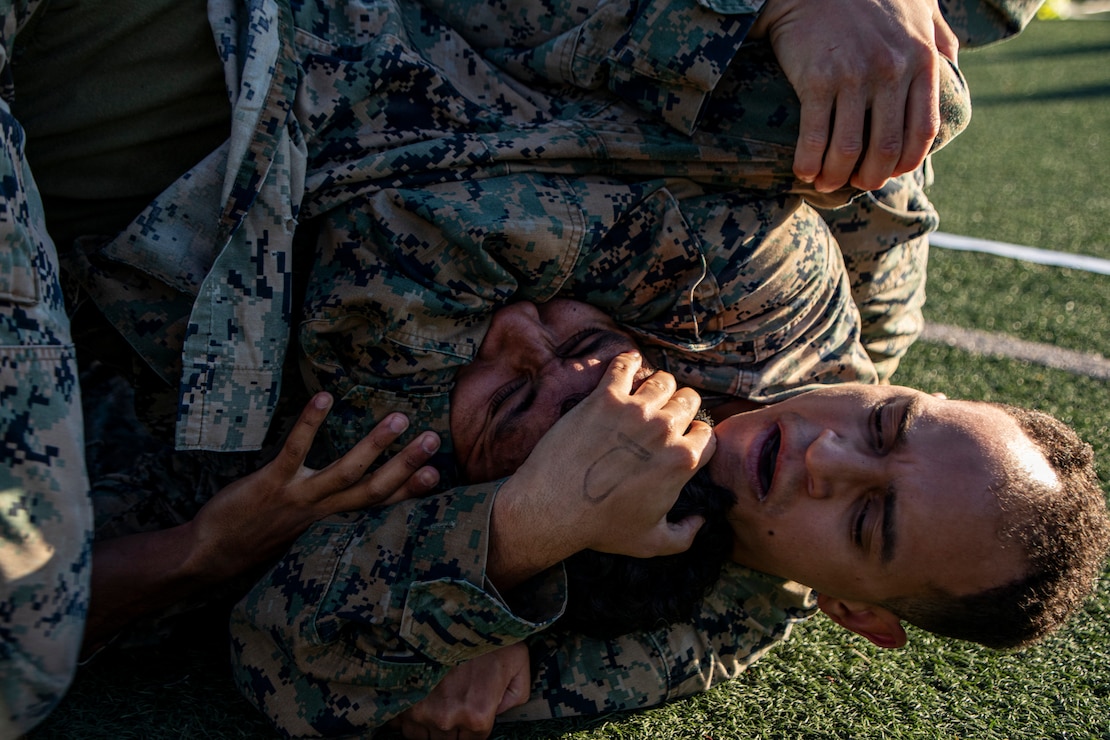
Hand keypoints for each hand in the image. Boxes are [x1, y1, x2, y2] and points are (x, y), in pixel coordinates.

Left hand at [186, 392, 440, 578]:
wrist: (211, 555)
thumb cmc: (256, 535)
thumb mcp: (298, 525)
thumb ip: (323, 504)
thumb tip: (343, 485)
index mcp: (330, 518)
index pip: (378, 504)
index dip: (409, 490)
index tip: (437, 473)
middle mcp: (321, 511)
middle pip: (373, 489)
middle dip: (406, 465)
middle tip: (434, 439)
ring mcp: (298, 498)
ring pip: (345, 472)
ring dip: (375, 446)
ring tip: (399, 419)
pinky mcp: (270, 484)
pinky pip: (295, 451)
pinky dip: (311, 425)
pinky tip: (325, 399)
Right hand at [388, 643, 529, 739]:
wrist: (452, 607)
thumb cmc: (487, 632)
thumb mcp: (519, 662)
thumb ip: (517, 696)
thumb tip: (500, 712)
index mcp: (478, 715)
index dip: (476, 724)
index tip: (475, 708)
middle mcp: (447, 719)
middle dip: (454, 724)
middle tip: (458, 698)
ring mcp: (420, 710)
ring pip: (423, 735)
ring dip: (430, 722)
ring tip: (439, 696)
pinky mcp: (401, 698)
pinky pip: (401, 723)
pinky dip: (409, 714)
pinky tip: (420, 694)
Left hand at [488, 352, 714, 588]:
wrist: (554, 508)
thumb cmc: (601, 527)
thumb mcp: (652, 543)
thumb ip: (686, 535)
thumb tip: (701, 520)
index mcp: (681, 462)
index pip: (708, 435)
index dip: (697, 438)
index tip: (685, 440)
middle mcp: (664, 430)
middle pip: (689, 401)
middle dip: (682, 408)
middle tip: (665, 416)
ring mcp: (634, 410)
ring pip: (663, 380)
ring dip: (659, 387)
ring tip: (647, 394)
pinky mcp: (604, 397)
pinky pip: (624, 364)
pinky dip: (629, 361)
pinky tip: (629, 364)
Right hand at [751, 0, 959, 191]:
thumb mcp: (920, 9)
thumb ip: (940, 40)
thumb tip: (952, 68)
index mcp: (921, 60)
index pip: (923, 131)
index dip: (907, 162)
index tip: (892, 173)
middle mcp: (891, 71)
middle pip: (885, 148)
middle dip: (870, 177)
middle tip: (857, 183)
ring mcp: (853, 77)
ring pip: (848, 149)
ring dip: (835, 176)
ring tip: (825, 182)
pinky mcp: (816, 79)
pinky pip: (814, 135)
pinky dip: (808, 162)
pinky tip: (803, 171)